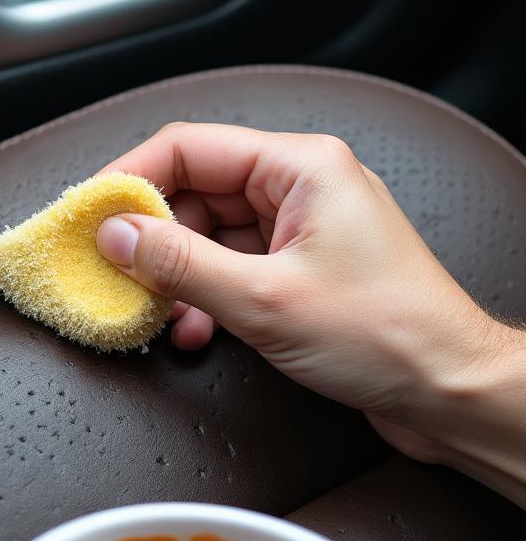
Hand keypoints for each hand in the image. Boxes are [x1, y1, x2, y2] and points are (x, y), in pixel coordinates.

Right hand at [95, 123, 525, 499]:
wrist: (450, 393)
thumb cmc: (389, 336)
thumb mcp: (263, 300)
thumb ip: (179, 262)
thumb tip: (116, 235)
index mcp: (301, 167)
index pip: (189, 147)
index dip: (131, 177)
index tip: (90, 212)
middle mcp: (299, 186)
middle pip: (194, 190)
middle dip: (150, 235)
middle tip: (110, 268)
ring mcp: (299, 227)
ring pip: (207, 232)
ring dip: (175, 273)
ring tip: (152, 308)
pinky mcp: (297, 266)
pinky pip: (229, 264)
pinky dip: (202, 293)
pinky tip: (190, 326)